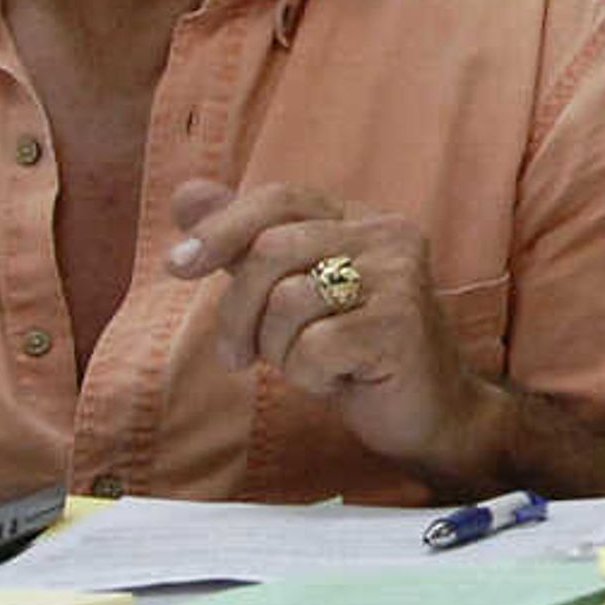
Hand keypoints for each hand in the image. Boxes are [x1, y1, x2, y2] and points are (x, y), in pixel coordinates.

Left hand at [166, 178, 499, 479]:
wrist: (427, 410)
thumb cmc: (354, 349)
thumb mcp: (292, 289)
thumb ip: (246, 241)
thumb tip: (186, 194)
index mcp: (360, 218)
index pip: (280, 198)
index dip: (221, 227)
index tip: (177, 266)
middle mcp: (387, 235)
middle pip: (273, 250)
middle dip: (236, 310)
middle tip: (237, 356)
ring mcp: (400, 277)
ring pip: (288, 301)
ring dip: (277, 349)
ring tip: (306, 364)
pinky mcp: (400, 325)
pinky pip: (315, 346)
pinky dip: (308, 375)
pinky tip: (338, 379)